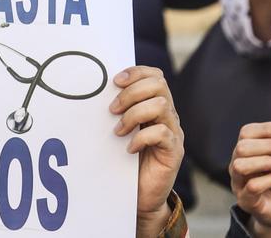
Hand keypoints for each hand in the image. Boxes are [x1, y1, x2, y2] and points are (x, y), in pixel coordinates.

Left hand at [110, 66, 183, 237]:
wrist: (140, 196)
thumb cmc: (126, 161)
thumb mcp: (121, 131)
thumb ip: (118, 113)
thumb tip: (96, 93)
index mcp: (156, 105)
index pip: (155, 76)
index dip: (136, 73)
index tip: (114, 81)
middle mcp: (168, 116)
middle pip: (159, 85)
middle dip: (131, 93)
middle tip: (112, 110)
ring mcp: (174, 133)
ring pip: (161, 105)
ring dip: (134, 114)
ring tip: (119, 131)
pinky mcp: (174, 152)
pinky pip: (163, 134)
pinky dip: (141, 137)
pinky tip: (129, 148)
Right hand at [230, 122, 270, 237]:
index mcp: (244, 152)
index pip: (246, 133)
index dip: (266, 129)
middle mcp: (236, 165)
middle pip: (242, 147)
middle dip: (269, 145)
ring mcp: (238, 184)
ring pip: (241, 166)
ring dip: (267, 161)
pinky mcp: (245, 200)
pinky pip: (253, 186)